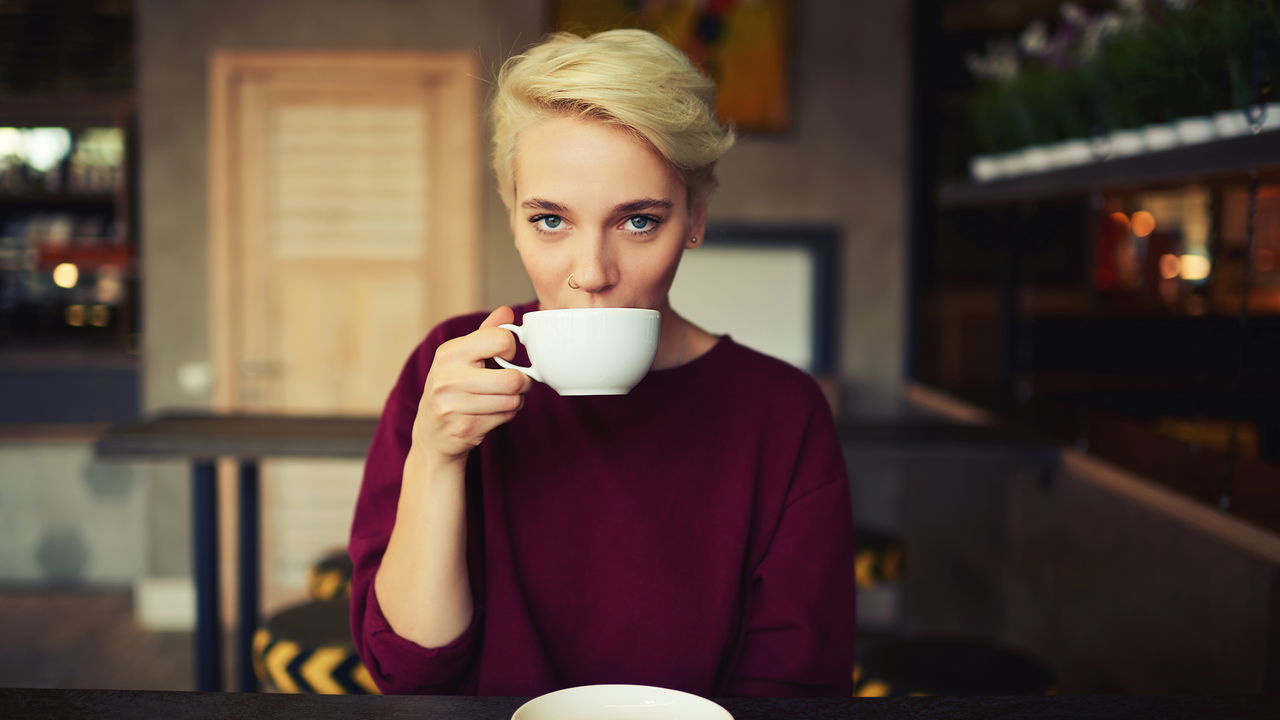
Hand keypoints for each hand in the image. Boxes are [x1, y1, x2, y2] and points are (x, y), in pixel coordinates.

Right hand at [412, 306, 532, 462]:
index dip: (511, 349)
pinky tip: (494, 412)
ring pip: (512, 400)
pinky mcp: (464, 428)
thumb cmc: (453, 388)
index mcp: (450, 352)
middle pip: (512, 378)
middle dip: (523, 382)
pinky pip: (506, 417)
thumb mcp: (462, 356)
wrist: (431, 433)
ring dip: (516, 400)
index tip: (506, 356)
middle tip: (518, 383)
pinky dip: (507, 415)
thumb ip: (486, 333)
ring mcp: (454, 405)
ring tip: (504, 398)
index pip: (500, 340)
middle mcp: (448, 377)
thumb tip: (506, 311)